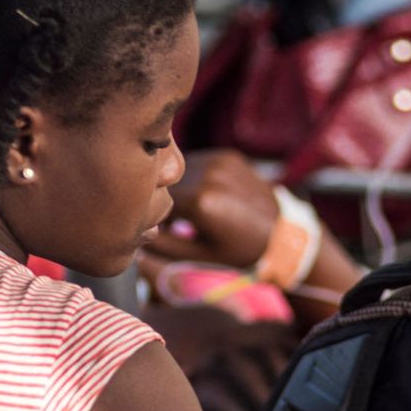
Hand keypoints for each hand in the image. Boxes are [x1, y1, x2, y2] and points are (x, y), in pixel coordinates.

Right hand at [142, 149, 280, 270]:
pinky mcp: (227, 155)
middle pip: (165, 183)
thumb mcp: (198, 255)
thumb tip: (129, 235)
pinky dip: (195, 176)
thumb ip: (161, 246)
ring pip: (179, 170)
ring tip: (193, 206)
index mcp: (199, 202)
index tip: (157, 228)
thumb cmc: (238, 250)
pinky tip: (207, 193)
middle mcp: (208, 175)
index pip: (154, 203)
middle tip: (174, 219)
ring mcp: (219, 161)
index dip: (152, 217)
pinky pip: (198, 163)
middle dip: (163, 199)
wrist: (282, 231)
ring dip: (178, 185)